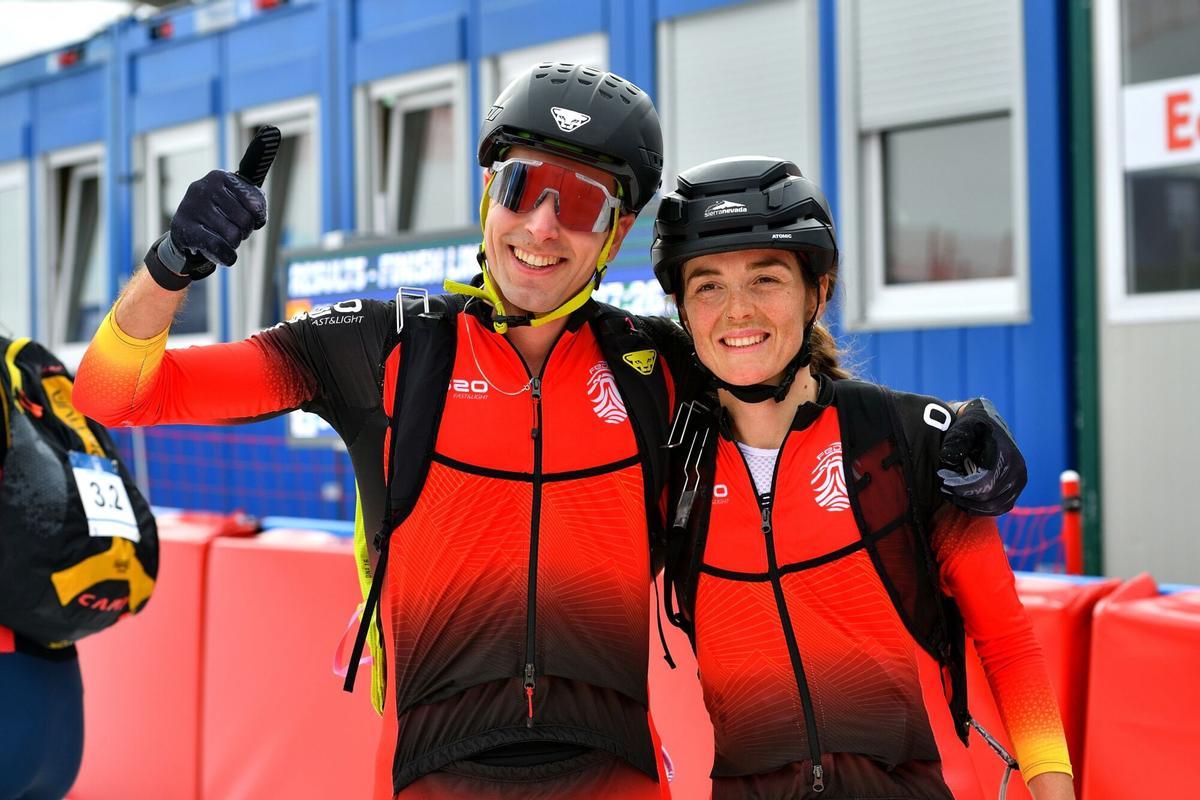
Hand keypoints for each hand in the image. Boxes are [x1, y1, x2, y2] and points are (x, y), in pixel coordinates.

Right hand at [170, 169, 266, 268]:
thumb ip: (254, 202)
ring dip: (234, 243)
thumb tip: (259, 216)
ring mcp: (192, 207)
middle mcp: (203, 187)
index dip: (258, 218)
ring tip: (223, 238)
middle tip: (234, 231)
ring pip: (232, 235)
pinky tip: (226, 255)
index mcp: (219, 176)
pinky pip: (217, 246)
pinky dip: (227, 256)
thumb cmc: (218, 214)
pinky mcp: (184, 228)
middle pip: (245, 220)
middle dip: (244, 231)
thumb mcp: (236, 201)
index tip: (252, 220)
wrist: (186, 230)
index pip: (255, 204)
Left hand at [936, 397, 1026, 515]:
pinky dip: (979, 508)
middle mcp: (1018, 472)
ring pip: (994, 508)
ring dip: (969, 505)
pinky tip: (962, 499)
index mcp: (1007, 457)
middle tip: (943, 488)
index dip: (962, 488)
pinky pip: (999, 508)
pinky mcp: (1015, 490)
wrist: (989, 423)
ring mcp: (1019, 483)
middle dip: (962, 496)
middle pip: (988, 500)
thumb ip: (956, 441)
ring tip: (950, 494)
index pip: (985, 485)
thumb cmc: (973, 426)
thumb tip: (947, 458)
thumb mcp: (963, 427)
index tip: (943, 481)